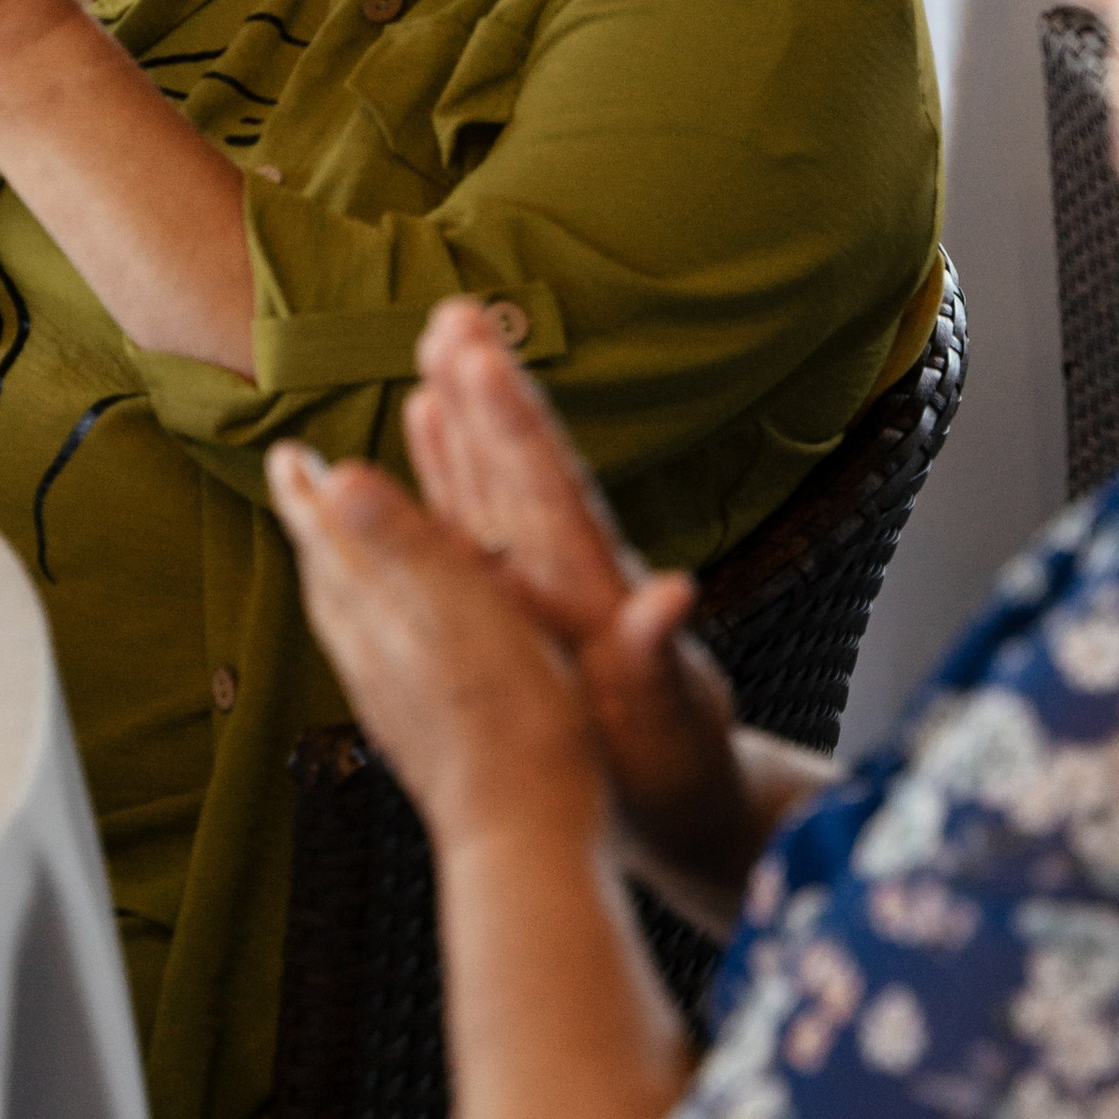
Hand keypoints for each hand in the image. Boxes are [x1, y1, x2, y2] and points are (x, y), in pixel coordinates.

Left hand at [267, 440, 603, 856]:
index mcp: (388, 619)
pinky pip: (374, 670)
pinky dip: (366, 637)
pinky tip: (382, 650)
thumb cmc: (511, 722)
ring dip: (332, 582)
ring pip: (347, 630)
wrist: (523, 835)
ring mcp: (392, 706)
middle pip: (329, 583)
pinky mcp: (417, 741)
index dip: (310, 497)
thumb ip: (399, 544)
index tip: (286, 455)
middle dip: (313, 532)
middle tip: (296, 491)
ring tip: (327, 560)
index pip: (331, 543)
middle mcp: (375, 660)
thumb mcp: (465, 614)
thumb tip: (336, 480)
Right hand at [401, 299, 766, 913]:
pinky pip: (481, 523)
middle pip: (525, 468)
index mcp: (595, 595)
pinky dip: (452, 471)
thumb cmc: (679, 773)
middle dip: (489, 392)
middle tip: (453, 312)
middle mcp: (573, 575)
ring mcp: (553, 583)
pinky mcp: (533, 602)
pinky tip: (425, 423)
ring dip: (469, 414)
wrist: (693, 806)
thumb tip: (672, 595)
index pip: (551, 493)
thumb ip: (659, 658)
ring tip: (437, 340)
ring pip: (499, 483)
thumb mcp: (668, 721)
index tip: (480, 356)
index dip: (514, 426)